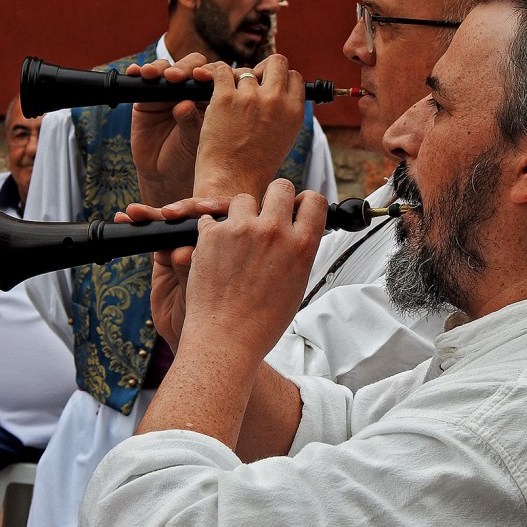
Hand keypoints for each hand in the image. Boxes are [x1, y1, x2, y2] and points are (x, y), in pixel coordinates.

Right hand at [115, 196, 229, 352]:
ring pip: (172, 223)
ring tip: (137, 213)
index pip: (226, 216)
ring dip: (153, 215)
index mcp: (235, 246)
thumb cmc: (218, 318)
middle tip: (168, 213)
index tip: (205, 210)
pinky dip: (140, 225)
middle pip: (197, 215)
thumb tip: (183, 252)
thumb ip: (196, 272)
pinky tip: (126, 218)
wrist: (203, 341)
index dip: (215, 208)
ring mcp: (187, 248)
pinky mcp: (164, 257)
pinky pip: (152, 236)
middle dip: (181, 210)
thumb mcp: (209, 295)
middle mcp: (212, 243)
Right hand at [127, 53, 213, 207]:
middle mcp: (189, 91)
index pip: (211, 75)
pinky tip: (136, 72)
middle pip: (190, 66)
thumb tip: (185, 104)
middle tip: (177, 77)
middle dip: (183, 68)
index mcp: (210, 98)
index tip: (203, 77)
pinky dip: (138, 73)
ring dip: (160, 68)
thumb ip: (193, 122)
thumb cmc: (190, 158)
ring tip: (154, 75)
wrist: (166, 175)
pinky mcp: (146, 98)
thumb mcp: (196, 141)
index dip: (208, 72)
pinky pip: (142, 81)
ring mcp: (167, 93)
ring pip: (165, 69)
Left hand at [181, 180, 327, 363]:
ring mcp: (241, 230)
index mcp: (301, 246)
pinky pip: (212, 219)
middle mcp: (274, 232)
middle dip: (274, 198)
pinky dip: (213, 232)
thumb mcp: (296, 284)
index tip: (296, 210)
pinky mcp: (212, 235)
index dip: (304, 202)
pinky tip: (216, 253)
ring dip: (241, 214)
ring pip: (243, 199)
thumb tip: (296, 228)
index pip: (314, 199)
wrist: (225, 339)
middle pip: (280, 186)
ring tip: (236, 240)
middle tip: (266, 217)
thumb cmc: (262, 320)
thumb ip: (297, 250)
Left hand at [193, 53, 306, 200]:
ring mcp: (251, 98)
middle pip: (276, 62)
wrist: (231, 182)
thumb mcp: (283, 138)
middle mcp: (276, 101)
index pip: (294, 76)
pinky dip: (216, 76)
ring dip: (236, 80)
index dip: (280, 79)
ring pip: (244, 70)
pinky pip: (221, 71)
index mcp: (294, 112)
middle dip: (263, 68)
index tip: (268, 87)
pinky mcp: (225, 98)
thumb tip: (280, 92)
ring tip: (228, 99)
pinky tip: (213, 88)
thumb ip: (285, 112)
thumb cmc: (254, 166)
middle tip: (251, 82)